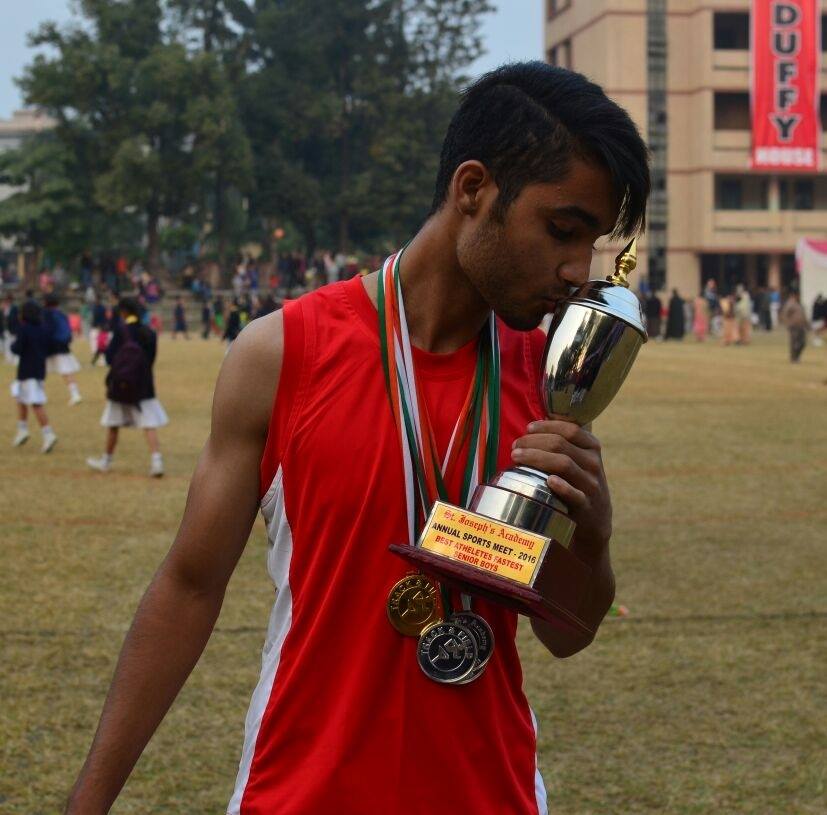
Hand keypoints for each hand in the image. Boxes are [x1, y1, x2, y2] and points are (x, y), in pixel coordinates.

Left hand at [510, 420, 611, 552]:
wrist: (595, 519)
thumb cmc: (577, 483)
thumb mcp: (579, 460)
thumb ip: (564, 441)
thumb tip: (538, 422)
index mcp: (592, 448)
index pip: (570, 429)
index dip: (547, 426)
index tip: (528, 428)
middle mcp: (593, 464)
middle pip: (561, 444)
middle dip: (533, 442)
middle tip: (515, 446)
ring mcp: (591, 485)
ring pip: (564, 464)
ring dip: (537, 458)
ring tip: (516, 457)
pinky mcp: (586, 506)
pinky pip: (575, 494)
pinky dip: (561, 486)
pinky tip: (547, 481)